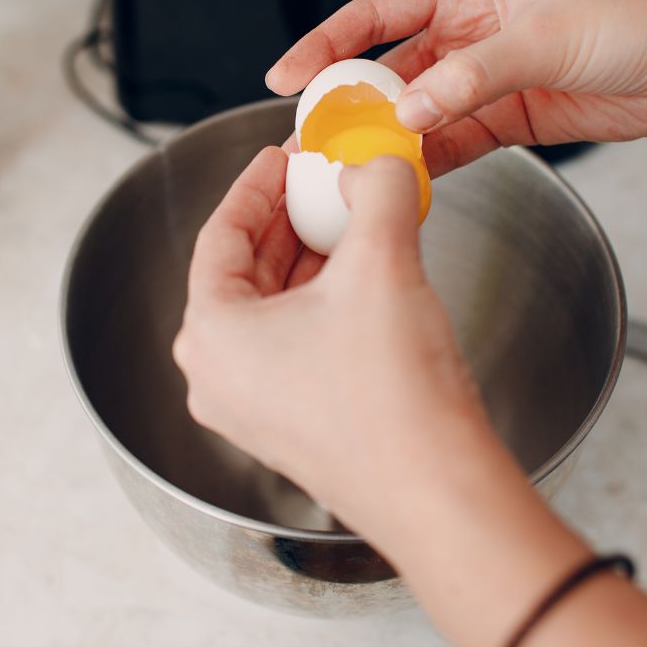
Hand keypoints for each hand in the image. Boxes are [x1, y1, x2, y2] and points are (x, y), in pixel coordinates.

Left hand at [172, 146, 486, 523]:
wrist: (435, 488)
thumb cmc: (392, 400)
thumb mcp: (382, 264)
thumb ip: (377, 192)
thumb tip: (376, 165)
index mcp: (210, 335)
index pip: (220, 234)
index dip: (255, 185)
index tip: (281, 158)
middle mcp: (217, 376)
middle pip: (243, 271)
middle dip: (286, 220)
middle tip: (318, 183)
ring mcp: (250, 407)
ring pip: (269, 307)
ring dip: (306, 259)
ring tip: (348, 221)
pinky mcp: (288, 424)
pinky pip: (290, 342)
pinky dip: (318, 301)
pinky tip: (360, 277)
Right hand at [266, 0, 646, 176]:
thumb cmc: (629, 23)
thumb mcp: (541, 41)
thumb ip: (470, 77)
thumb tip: (409, 112)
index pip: (372, 16)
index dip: (324, 45)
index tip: (287, 78)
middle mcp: (464, 37)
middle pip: (385, 73)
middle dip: (347, 107)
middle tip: (313, 142)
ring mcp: (480, 83)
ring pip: (413, 116)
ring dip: (383, 144)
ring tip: (348, 172)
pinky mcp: (502, 122)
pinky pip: (449, 146)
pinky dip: (425, 165)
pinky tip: (403, 182)